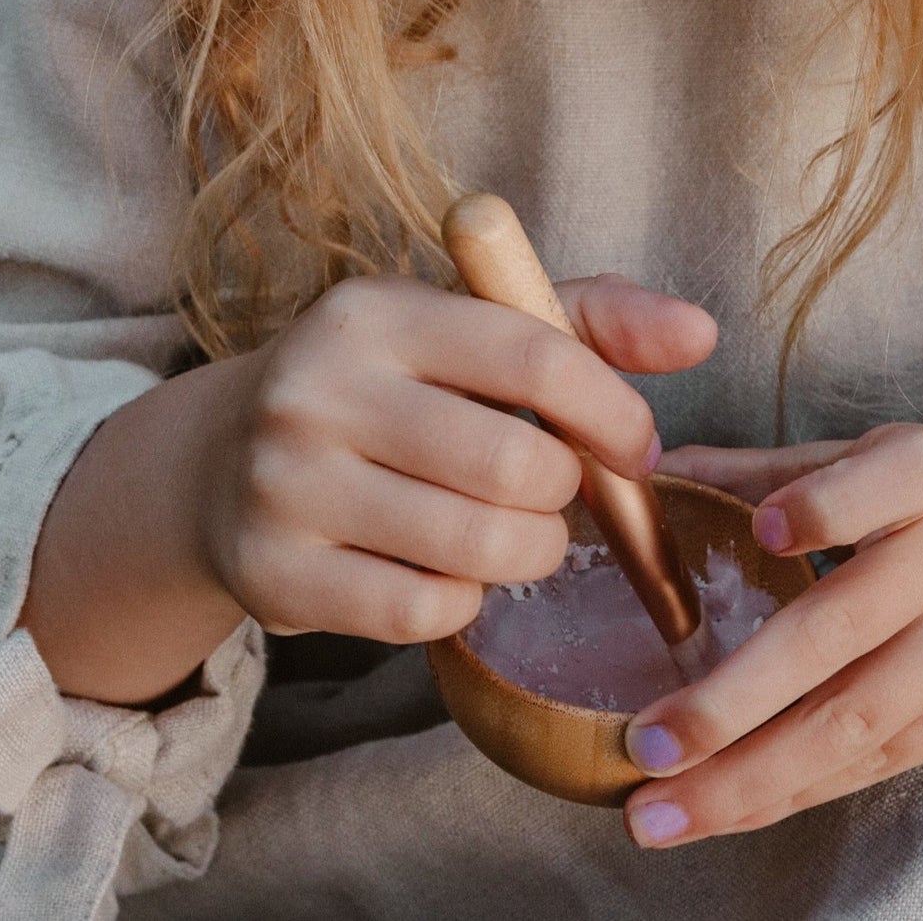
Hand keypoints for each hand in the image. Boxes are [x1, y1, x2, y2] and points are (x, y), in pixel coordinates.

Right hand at [204, 272, 716, 643]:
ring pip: (477, 547)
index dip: (613, 413)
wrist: (221, 462)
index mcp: (375, 311)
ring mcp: (285, 483)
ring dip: (528, 552)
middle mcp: (316, 387)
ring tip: (513, 531)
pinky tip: (450, 571)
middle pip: (517, 467)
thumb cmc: (388, 387)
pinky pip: (423, 611)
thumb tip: (701, 331)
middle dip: (566, 494)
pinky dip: (463, 601)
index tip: (638, 447)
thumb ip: (591, 322)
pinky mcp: (273, 572)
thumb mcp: (469, 330)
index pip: (535, 357)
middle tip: (554, 493)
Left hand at [621, 423, 922, 847]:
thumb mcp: (889, 456)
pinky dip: (798, 788)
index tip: (765, 528)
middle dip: (736, 699)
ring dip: (750, 776)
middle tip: (647, 740)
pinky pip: (882, 758)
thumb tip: (656, 471)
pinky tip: (729, 807)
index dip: (826, 504)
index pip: (882, 483)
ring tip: (660, 810)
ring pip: (856, 719)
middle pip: (842, 629)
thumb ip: (777, 468)